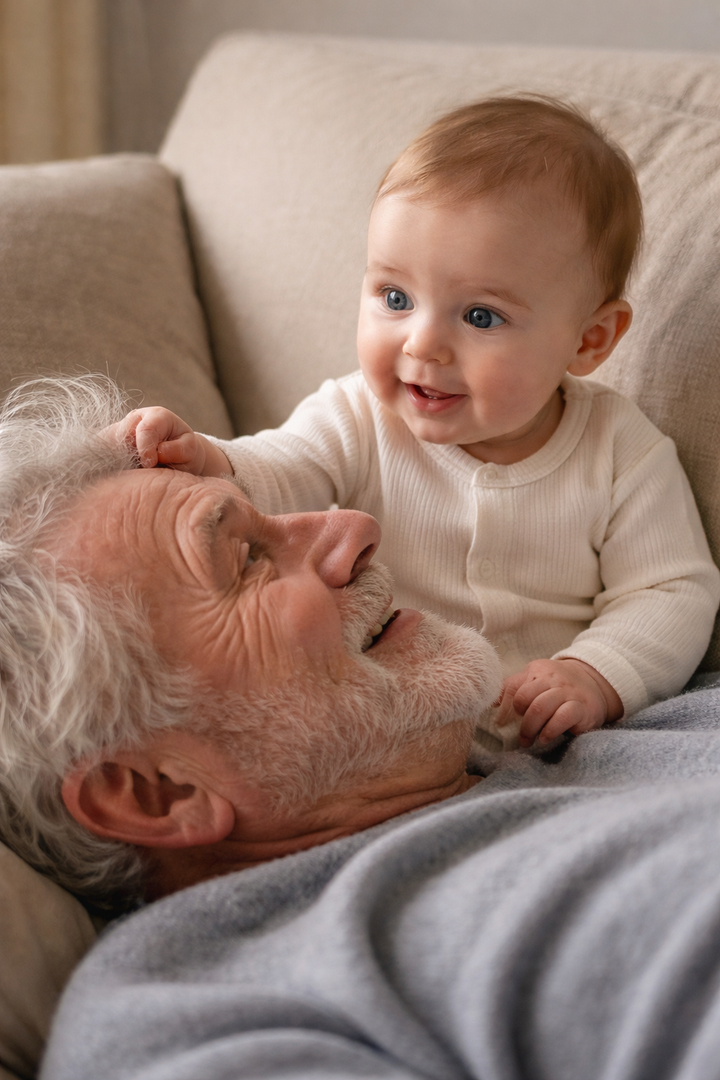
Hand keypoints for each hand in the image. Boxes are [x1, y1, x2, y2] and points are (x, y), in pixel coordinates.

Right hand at [105, 407, 231, 476]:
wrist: (177, 459)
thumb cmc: (184, 455)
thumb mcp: (188, 451)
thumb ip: (177, 450)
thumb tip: (158, 453)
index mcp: (157, 416)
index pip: (146, 429)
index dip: (146, 449)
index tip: (150, 465)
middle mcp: (135, 420)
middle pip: (120, 436)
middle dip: (126, 457)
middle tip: (134, 474)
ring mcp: (119, 432)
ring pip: (105, 446)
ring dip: (112, 463)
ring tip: (122, 476)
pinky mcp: (107, 445)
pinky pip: (98, 455)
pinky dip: (102, 467)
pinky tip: (108, 478)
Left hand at [494, 658, 622, 747]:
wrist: (596, 684)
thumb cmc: (559, 686)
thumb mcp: (537, 680)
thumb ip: (515, 687)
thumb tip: (491, 701)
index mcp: (537, 671)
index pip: (513, 687)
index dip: (505, 708)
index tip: (502, 723)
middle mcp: (552, 679)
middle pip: (525, 698)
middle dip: (520, 721)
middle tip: (521, 736)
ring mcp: (568, 692)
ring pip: (541, 707)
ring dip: (531, 728)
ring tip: (529, 741)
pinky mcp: (582, 707)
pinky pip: (562, 718)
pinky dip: (550, 731)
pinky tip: (545, 738)